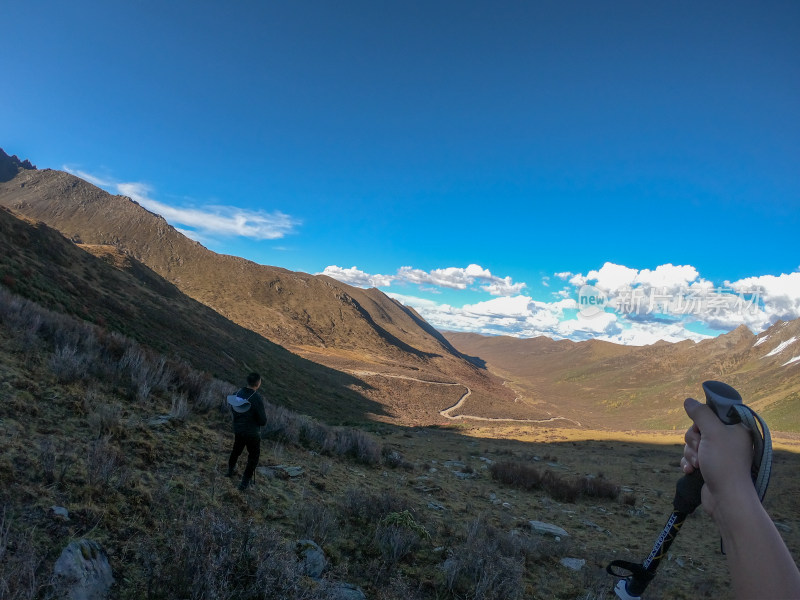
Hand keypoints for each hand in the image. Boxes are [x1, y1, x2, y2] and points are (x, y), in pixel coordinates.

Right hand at [681, 397, 753, 518]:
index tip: (701, 428)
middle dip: (693, 440)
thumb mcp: (712, 432)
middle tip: (700, 449)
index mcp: (735, 429)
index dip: (702, 419)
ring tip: (698, 464)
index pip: (713, 413)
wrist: (726, 498)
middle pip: (698, 428)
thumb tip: (688, 401)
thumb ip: (700, 414)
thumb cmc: (723, 463)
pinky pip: (691, 457)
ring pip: (693, 443)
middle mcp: (728, 439)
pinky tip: (691, 471)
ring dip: (690, 453)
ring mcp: (718, 454)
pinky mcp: (709, 466)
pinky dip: (688, 463)